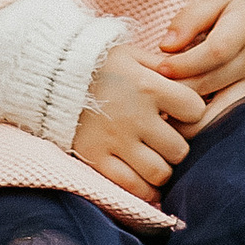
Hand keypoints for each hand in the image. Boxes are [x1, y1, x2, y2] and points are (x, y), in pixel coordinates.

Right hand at [71, 42, 204, 198]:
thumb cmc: (96, 63)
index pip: (195, 110)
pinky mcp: (96, 158)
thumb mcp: (131, 55)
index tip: (181, 111)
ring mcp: (115, 141)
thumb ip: (163, 67)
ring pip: (160, 173)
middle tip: (165, 138)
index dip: (192, 112)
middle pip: (179, 149)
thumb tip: (193, 77)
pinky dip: (143, 189)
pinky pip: (131, 186)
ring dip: (162, 168)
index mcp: (148, 87)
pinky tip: (143, 180)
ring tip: (153, 158)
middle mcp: (135, 116)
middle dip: (177, 145)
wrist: (49, 74)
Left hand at [160, 0, 244, 125]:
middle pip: (213, 85)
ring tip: (168, 117)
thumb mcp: (218, 1)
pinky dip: (211, 125)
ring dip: (193, 119)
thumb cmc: (244, 11)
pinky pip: (235, 121)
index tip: (160, 70)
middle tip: (153, 98)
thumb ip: (190, 19)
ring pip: (224, 113)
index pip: (214, 52)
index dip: (185, 64)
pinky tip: (190, 122)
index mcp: (244, 30)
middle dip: (179, 93)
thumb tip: (165, 46)